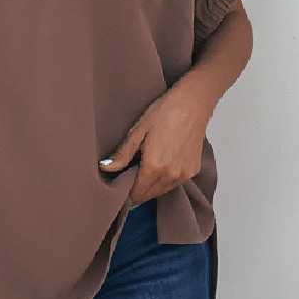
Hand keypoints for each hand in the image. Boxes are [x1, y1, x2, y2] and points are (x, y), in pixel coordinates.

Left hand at [99, 77, 211, 205]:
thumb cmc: (165, 113)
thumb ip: (122, 155)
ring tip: (146, 167)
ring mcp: (184, 175)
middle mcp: (170, 175)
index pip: (136, 193)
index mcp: (154, 167)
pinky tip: (161, 164)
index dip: (126, 191)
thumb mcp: (137, 132)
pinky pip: (174, 183)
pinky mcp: (193, 171)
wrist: (192, 103)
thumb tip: (105, 168)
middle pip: (148, 195)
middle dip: (138, 189)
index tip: (121, 184)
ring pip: (161, 191)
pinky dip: (165, 179)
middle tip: (131, 173)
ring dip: (152, 185)